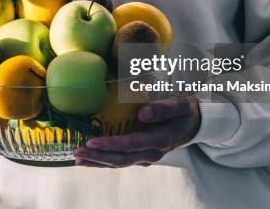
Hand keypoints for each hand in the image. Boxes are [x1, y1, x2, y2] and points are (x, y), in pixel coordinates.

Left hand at [73, 95, 200, 167]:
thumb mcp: (179, 106)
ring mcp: (146, 157)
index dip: (110, 144)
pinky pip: (120, 161)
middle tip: (77, 151)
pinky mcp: (141, 156)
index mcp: (160, 140)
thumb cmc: (183, 111)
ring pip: (119, 163)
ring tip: (77, 158)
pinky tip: (89, 160)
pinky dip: (103, 162)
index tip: (92, 141)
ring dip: (97, 162)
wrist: (193, 124)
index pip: (131, 144)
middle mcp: (152, 153)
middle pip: (121, 159)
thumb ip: (162, 109)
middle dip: (97, 156)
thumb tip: (142, 113)